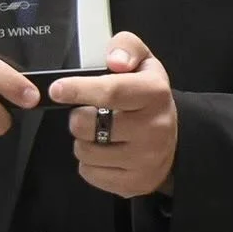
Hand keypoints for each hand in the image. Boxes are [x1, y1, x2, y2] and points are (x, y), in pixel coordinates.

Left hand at [46, 32, 176, 197]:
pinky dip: (91, 163)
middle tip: (90, 113)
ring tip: (100, 134)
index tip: (56, 90)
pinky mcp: (134, 184)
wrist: (175, 141)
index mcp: (154, 94)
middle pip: (87, 124)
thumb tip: (115, 61)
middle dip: (78, 117)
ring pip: (84, 151)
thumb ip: (126, 47)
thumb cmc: (148, 96)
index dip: (79, 89)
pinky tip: (107, 153)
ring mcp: (145, 160)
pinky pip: (90, 173)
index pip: (111, 91)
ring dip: (84, 141)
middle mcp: (154, 128)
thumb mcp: (144, 62)